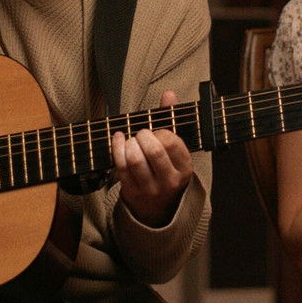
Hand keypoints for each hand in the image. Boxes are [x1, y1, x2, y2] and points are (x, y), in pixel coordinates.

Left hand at [111, 90, 193, 226]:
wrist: (159, 209)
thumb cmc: (167, 168)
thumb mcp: (175, 148)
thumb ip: (171, 119)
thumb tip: (168, 93)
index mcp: (184, 167)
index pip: (171, 142)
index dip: (160, 131)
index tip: (156, 131)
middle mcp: (169, 180)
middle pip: (153, 151)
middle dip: (143, 135)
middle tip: (141, 133)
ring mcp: (150, 188)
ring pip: (135, 160)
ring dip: (129, 143)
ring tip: (131, 140)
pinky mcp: (132, 192)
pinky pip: (121, 167)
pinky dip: (117, 148)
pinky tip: (118, 139)